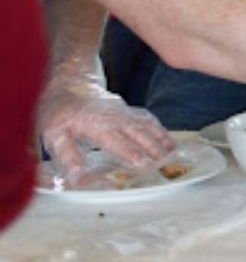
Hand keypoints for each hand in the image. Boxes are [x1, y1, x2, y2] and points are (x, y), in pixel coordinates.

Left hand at [39, 60, 175, 181]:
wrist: (70, 84)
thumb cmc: (61, 113)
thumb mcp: (55, 136)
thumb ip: (68, 156)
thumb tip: (78, 177)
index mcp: (97, 125)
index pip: (118, 142)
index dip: (131, 153)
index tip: (144, 165)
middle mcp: (116, 118)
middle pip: (140, 134)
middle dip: (154, 149)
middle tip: (167, 164)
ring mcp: (126, 113)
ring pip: (148, 126)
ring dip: (162, 140)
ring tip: (174, 155)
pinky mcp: (130, 111)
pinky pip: (149, 120)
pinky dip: (161, 130)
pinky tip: (169, 142)